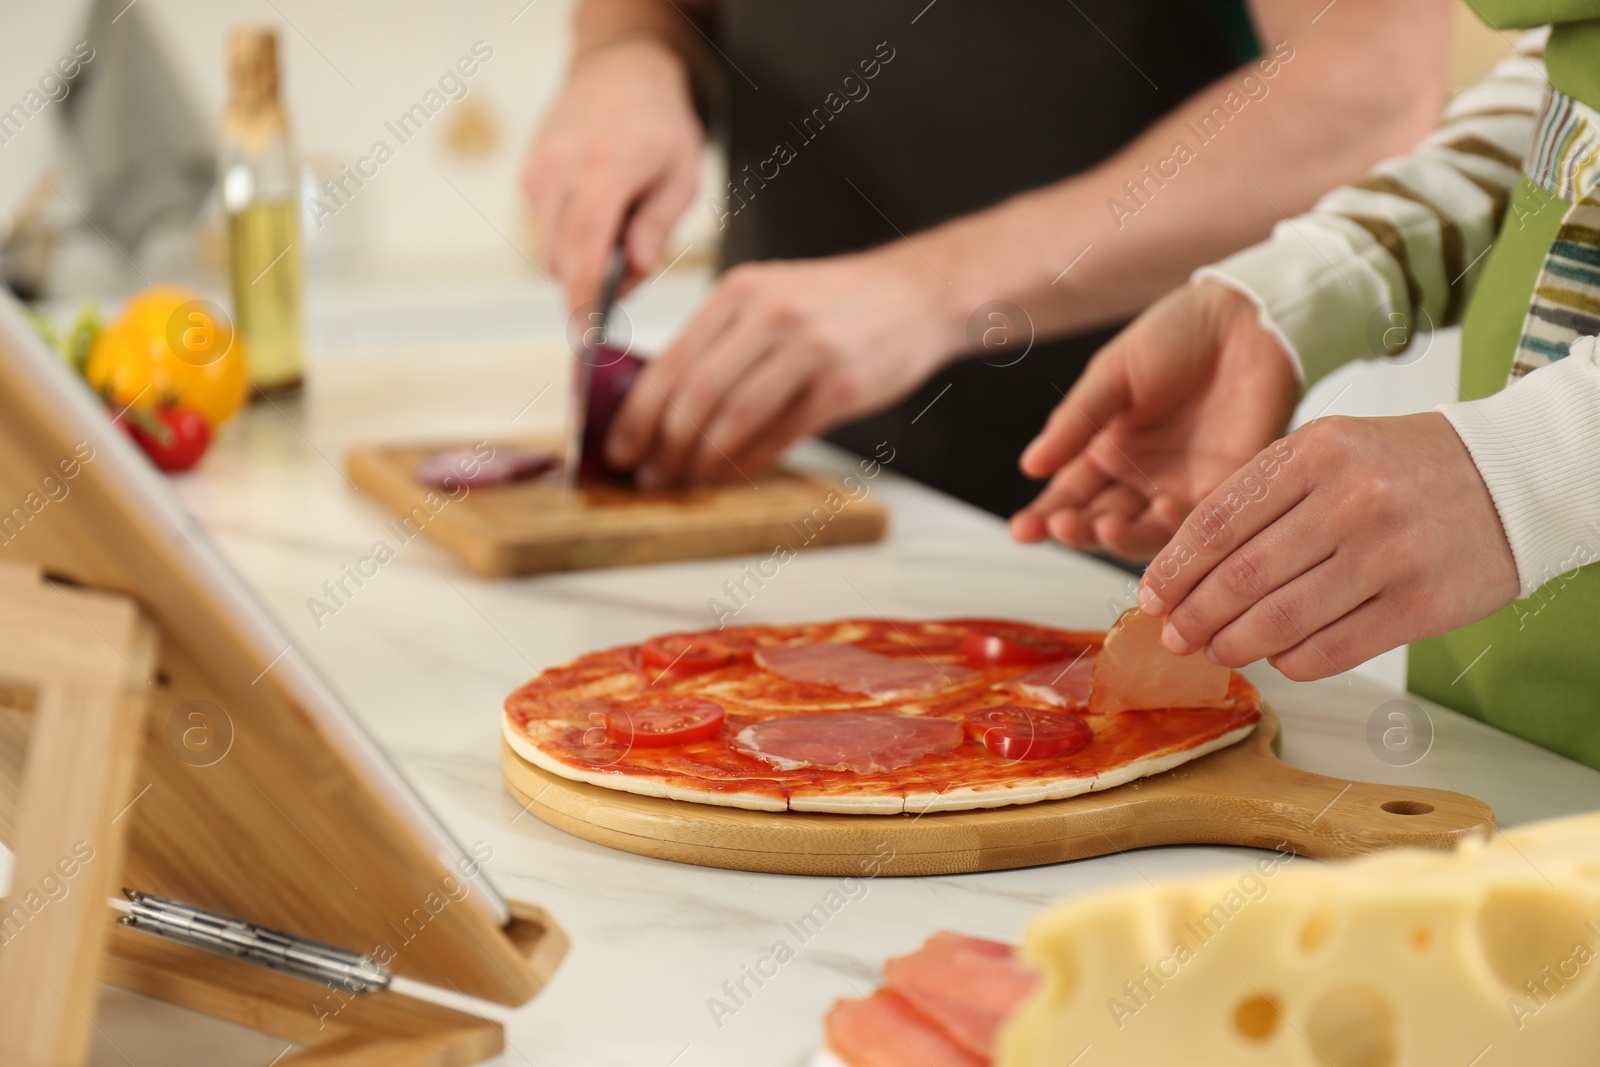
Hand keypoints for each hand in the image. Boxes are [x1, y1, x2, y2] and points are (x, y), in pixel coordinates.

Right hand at [521, 38, 703, 306]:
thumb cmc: (660, 127)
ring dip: (580, 264)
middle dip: (590, 288)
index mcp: (605, 166)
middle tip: (629, 282)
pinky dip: (568, 240)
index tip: (591, 336)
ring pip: (548, 250)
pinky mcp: (527, 175)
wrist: (619, 71)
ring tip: (619, 238)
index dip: (587, 299)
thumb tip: (636, 271)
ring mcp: (538, 171)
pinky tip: (598, 217)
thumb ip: (658, 227)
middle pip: (561, 259)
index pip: (586, 249)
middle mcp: (561, 168)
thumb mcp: (683, 176)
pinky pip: (543, 230)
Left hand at [605, 245, 956, 484]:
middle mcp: (772, 315)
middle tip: (645, 473)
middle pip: (697, 392)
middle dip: (662, 443)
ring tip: (681, 479)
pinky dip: (747, 461)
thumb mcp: (771, 295)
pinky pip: (780, 434)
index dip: (638, 412)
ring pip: (735, 417)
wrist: (918, 295)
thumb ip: (721, 337)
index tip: (618, 446)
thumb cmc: (837, 303)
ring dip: (701, 459)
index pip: (673, 359)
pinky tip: (728, 474)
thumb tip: (660, 401)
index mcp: (742, 291)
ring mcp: (810, 349)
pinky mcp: (842, 385)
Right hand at [1009, 281, 1300, 559]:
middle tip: (1063, 525)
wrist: (1243, 319)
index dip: (1043, 519)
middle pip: (1101, 523)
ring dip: (1122, 539)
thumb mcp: (1112, 375)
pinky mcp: (1227, 490)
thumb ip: (1076, 422)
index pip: (1068, 498)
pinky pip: (1200, 524)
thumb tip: (1030, 467)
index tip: (1021, 530)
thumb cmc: (1172, 339)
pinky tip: (1162, 512)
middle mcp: (1140, 481)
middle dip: (1078, 531)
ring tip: (1105, 527)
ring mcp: (1182, 488)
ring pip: (1146, 534)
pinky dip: (1179, 528)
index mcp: (1105, 454)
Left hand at [1138, 412, 1519, 680]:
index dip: (1173, 569)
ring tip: (1216, 651)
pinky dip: (1290, 662)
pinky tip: (1276, 659)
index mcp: (1314, 452)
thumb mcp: (1330, 449)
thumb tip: (1189, 569)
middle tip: (1174, 636)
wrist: (1519, 476)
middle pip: (1239, 577)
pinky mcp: (1420, 604)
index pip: (1216, 521)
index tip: (1151, 597)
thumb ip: (1262, 497)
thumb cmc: (1408, 467)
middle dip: (1193, 616)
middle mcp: (1348, 499)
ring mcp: (1387, 554)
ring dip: (1233, 645)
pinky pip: (1330, 649)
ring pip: (1278, 620)